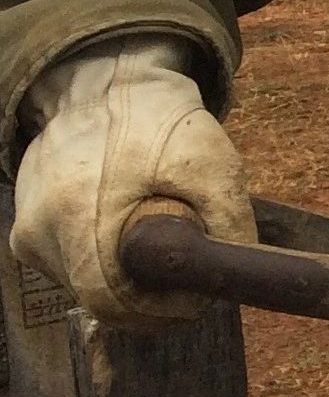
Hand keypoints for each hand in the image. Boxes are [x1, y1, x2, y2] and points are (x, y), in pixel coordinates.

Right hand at [9, 32, 254, 328]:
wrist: (104, 85)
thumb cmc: (158, 122)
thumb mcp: (213, 164)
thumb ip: (231, 223)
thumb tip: (235, 277)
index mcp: (75, 218)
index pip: (113, 304)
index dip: (162, 311)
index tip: (195, 298)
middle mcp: (38, 233)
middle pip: (101, 300)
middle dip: (152, 296)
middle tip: (189, 275)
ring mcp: (27, 233)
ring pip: (87, 286)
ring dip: (130, 278)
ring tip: (157, 234)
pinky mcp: (26, 229)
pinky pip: (73, 267)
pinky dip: (108, 261)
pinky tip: (130, 231)